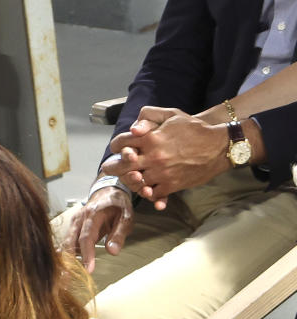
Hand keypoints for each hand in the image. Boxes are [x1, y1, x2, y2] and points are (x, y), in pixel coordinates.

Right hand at [61, 185, 134, 272]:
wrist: (108, 191)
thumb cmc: (119, 204)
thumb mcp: (126, 217)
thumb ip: (119, 234)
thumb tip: (112, 252)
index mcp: (92, 215)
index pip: (86, 238)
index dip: (86, 255)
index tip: (88, 270)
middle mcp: (79, 218)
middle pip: (70, 241)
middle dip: (68, 260)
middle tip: (67, 278)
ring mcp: (74, 222)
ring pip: (66, 242)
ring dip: (65, 259)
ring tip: (64, 276)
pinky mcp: (73, 226)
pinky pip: (67, 241)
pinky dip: (66, 254)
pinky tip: (65, 266)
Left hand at [108, 106, 228, 202]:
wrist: (219, 146)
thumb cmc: (194, 129)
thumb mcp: (172, 114)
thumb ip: (149, 115)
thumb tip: (133, 128)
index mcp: (150, 138)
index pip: (120, 144)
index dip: (115, 146)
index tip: (118, 149)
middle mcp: (153, 156)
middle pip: (120, 167)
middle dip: (112, 167)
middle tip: (110, 168)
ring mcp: (161, 172)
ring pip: (134, 182)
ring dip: (130, 180)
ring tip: (130, 177)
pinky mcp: (171, 185)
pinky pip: (151, 194)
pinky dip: (148, 192)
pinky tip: (147, 188)